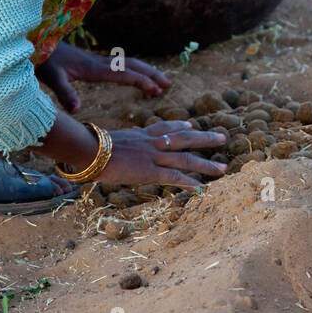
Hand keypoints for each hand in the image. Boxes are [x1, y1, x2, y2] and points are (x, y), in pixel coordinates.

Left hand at [36, 42, 170, 112]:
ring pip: (127, 64)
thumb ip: (64, 93)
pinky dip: (132, 70)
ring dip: (145, 71)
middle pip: (131, 66)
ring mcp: (96, 61)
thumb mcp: (52, 78)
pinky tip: (133, 76)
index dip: (141, 81)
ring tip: (159, 81)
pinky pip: (119, 65)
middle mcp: (98, 63)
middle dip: (151, 74)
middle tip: (168, 84)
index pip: (123, 75)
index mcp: (93, 69)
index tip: (156, 89)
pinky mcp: (91, 62)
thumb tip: (76, 110)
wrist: (34, 43)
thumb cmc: (42, 61)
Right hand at [98, 120, 225, 188]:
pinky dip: (189, 183)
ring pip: (185, 159)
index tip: (190, 124)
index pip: (163, 127)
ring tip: (223, 169)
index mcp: (140, 134)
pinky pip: (174, 177)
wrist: (89, 149)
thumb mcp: (105, 141)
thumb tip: (103, 150)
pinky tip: (201, 188)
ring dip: (206, 165)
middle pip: (183, 138)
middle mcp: (151, 143)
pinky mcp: (150, 171)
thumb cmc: (88, 146)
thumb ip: (113, 145)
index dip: (178, 125)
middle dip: (204, 138)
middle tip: (222, 138)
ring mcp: (152, 156)